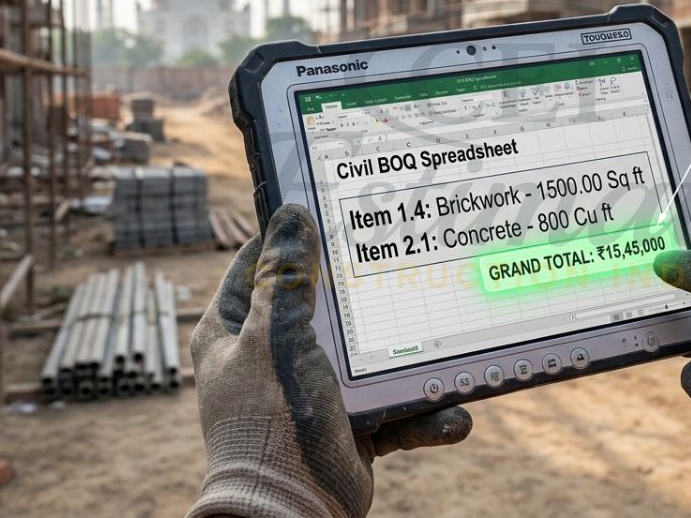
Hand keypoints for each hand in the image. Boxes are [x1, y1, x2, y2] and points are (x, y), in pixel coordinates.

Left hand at [188, 205, 471, 516]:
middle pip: (325, 305)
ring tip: (448, 347)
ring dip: (410, 360)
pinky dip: (424, 414)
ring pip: (369, 357)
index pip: (258, 265)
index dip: (288, 235)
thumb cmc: (271, 423)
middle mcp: (272, 357)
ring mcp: (313, 392)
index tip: (327, 203)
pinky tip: (454, 415)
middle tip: (405, 258)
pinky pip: (395, 409)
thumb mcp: (278, 339)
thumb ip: (287, 281)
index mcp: (236, 332)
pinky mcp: (349, 426)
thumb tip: (290, 215)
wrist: (291, 513)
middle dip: (368, 290)